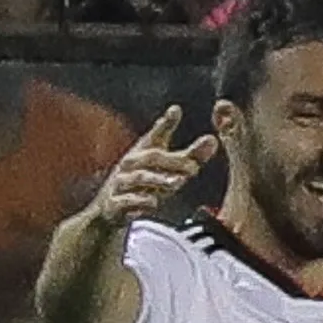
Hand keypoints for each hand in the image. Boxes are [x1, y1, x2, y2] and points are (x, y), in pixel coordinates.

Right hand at [90, 106, 216, 226]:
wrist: (110, 211)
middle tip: (194, 167)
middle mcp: (130, 164)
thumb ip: (189, 157)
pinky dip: (140, 201)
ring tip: (178, 183)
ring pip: (139, 177)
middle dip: (173, 161)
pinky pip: (127, 200)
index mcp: (143, 152)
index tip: (176, 111)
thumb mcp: (165, 171)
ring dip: (159, 179)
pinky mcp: (115, 203)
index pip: (155, 135)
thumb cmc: (143, 186)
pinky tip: (154, 203)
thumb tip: (212, 140)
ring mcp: (121, 183)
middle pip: (152, 157)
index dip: (165, 123)